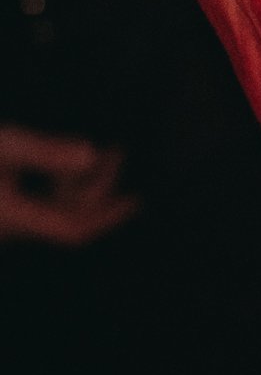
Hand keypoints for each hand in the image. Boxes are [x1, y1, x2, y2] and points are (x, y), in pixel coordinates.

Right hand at [0, 125, 136, 245]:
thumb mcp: (7, 146)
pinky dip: (62, 186)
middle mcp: (12, 229)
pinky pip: (43, 208)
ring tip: (101, 151)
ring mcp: (9, 224)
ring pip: (57, 211)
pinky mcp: (7, 214)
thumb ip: (47, 152)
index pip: (72, 228)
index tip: (134, 199)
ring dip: (81, 183)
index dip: (107, 216)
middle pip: (69, 216)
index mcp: (14, 218)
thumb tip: (91, 153)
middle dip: (98, 185)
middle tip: (116, 150)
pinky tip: (69, 164)